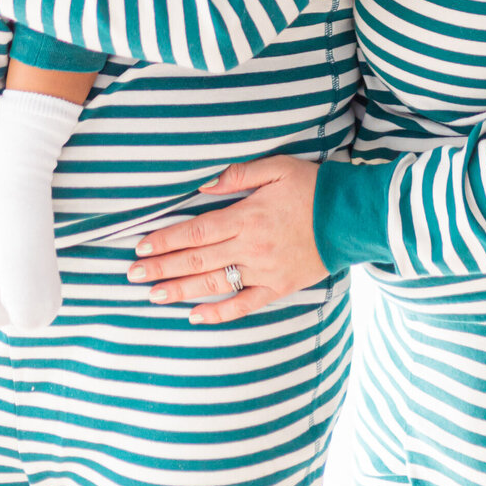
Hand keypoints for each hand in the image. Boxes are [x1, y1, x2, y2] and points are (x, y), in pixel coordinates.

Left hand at [127, 155, 324, 323]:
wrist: (353, 217)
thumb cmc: (314, 187)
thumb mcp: (277, 167)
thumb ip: (238, 175)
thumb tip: (203, 185)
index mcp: (247, 216)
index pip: (196, 232)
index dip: (165, 240)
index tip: (141, 248)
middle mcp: (251, 248)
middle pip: (197, 260)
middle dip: (162, 268)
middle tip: (132, 276)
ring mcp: (264, 271)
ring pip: (214, 284)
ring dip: (180, 290)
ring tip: (153, 296)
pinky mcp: (279, 287)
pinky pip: (244, 305)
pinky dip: (219, 314)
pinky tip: (195, 317)